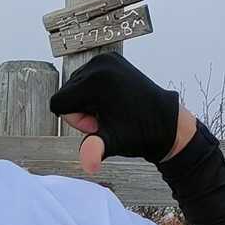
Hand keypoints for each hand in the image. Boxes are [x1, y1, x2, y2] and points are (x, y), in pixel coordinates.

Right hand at [48, 52, 192, 172]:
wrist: (166, 121)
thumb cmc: (138, 133)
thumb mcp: (112, 142)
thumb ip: (94, 150)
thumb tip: (90, 165)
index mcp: (94, 81)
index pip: (58, 103)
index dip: (75, 120)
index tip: (97, 124)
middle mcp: (98, 65)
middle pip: (66, 94)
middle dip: (81, 111)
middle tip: (106, 118)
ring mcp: (106, 59)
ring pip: (76, 86)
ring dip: (87, 102)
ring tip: (111, 110)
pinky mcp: (111, 59)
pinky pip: (88, 77)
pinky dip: (94, 91)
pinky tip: (112, 100)